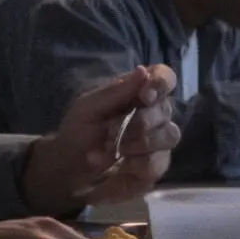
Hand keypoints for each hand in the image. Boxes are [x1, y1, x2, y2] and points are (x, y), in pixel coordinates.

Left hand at [25, 65, 181, 210]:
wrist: (70, 167)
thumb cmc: (79, 130)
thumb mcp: (88, 108)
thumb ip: (115, 91)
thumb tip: (143, 71)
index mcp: (139, 91)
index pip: (165, 77)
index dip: (161, 83)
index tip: (144, 97)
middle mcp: (155, 113)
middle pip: (165, 111)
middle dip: (137, 124)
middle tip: (107, 135)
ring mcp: (159, 140)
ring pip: (169, 136)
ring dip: (137, 144)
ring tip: (109, 150)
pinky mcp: (156, 165)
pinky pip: (159, 163)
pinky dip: (136, 165)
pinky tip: (118, 167)